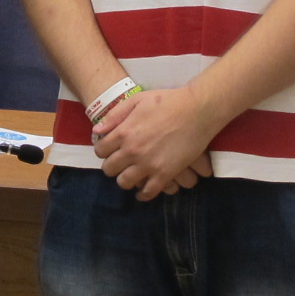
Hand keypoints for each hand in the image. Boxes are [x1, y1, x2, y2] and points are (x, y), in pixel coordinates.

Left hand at [92, 87, 221, 200]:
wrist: (197, 110)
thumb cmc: (168, 101)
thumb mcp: (137, 100)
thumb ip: (115, 115)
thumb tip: (97, 131)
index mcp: (124, 132)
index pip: (101, 150)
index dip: (103, 150)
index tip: (110, 150)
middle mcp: (132, 151)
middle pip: (109, 169)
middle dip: (112, 166)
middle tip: (120, 163)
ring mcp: (148, 164)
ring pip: (124, 183)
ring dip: (125, 179)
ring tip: (131, 175)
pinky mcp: (165, 174)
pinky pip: (148, 192)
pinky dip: (143, 195)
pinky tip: (143, 191)